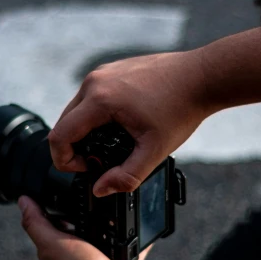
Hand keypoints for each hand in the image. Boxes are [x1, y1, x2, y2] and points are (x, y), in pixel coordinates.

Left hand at [19, 196, 150, 259]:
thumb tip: (23, 201)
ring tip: (123, 205)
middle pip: (86, 228)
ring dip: (116, 225)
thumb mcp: (50, 241)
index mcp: (60, 248)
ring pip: (110, 237)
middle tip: (103, 195)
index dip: (63, 207)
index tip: (71, 189)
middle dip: (94, 213)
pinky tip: (144, 227)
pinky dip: (138, 240)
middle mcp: (80, 255)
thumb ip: (35, 221)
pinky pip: (133, 250)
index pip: (58, 222)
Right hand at [48, 50, 208, 196]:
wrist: (201, 77)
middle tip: (100, 161)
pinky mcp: (110, 70)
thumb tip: (100, 189)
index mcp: (100, 99)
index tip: (87, 168)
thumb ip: (126, 176)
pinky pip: (90, 97)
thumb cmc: (181, 109)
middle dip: (75, 147)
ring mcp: (102, 72)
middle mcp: (95, 81)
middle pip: (64, 123)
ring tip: (113, 143)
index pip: (60, 136)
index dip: (65, 160)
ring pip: (76, 109)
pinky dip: (96, 115)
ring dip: (85, 131)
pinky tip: (120, 125)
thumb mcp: (154, 151)